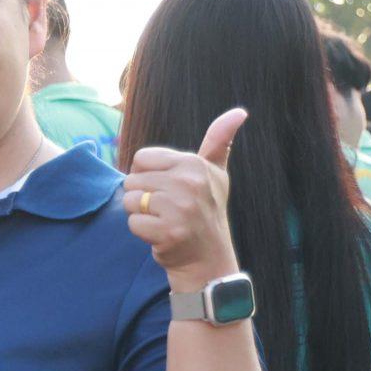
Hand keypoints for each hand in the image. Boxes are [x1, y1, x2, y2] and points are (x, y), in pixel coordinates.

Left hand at [124, 107, 244, 291]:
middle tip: (168, 209)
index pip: (141, 158)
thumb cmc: (206, 211)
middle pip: (133, 180)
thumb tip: (239, 112)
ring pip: (131, 201)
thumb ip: (219, 141)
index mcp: (195, 164)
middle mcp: (189, 183)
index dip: (148, 175)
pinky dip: (143, 232)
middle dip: (144, 196)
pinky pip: (133, 223)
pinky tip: (162, 235)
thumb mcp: (216, 173)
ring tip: (165, 220)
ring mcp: (180, 208)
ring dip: (142, 214)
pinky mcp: (169, 232)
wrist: (209, 258)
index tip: (169, 188)